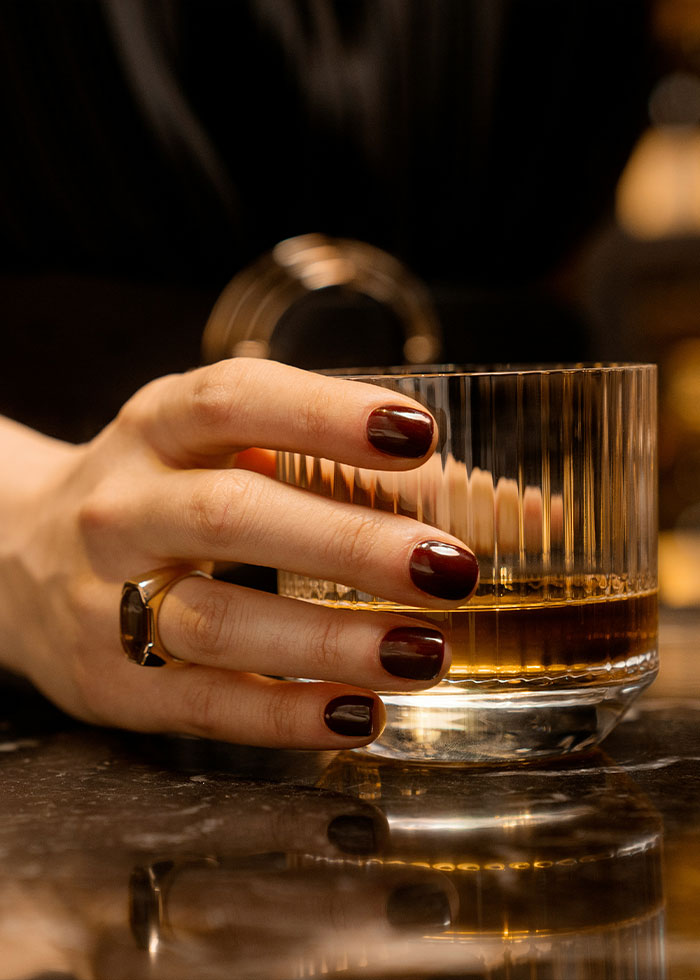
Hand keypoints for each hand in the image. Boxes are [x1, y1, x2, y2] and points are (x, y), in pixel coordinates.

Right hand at [0, 359, 477, 748]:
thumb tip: (526, 515)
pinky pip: (200, 703)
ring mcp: (107, 596)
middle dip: (349, 542)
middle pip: (231, 514)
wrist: (20, 558)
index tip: (420, 433)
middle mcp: (126, 502)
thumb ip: (370, 476)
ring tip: (426, 653)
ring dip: (327, 640)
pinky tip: (361, 715)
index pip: (237, 399)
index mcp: (162, 424)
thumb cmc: (169, 492)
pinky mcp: (110, 680)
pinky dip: (286, 713)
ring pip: (215, 620)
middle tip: (452, 568)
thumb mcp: (241, 455)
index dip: (326, 413)